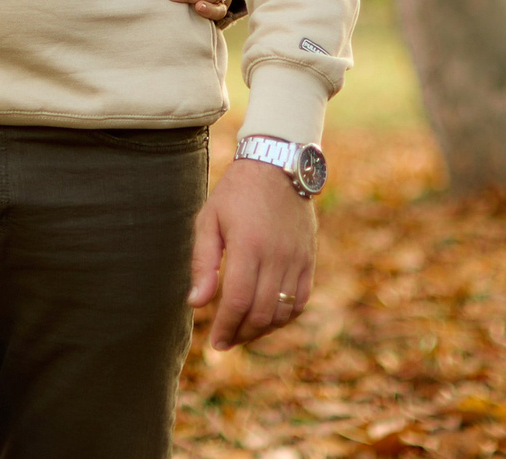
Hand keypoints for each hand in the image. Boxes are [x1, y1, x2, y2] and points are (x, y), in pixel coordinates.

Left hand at [187, 156, 315, 350]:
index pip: (239, 301)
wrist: (278, 165)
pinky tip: (268, 319)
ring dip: (262, 329)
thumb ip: (203, 262)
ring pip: (282, 311)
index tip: (215, 341)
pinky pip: (301, 299)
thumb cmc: (236, 192)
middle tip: (225, 341)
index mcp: (248, 246)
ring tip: (243, 332)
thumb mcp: (209, 219)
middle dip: (241, 333)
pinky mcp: (308, 258)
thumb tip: (197, 304)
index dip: (226, 327)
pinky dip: (285, 316)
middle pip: (261, 312)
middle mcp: (276, 256)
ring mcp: (296, 258)